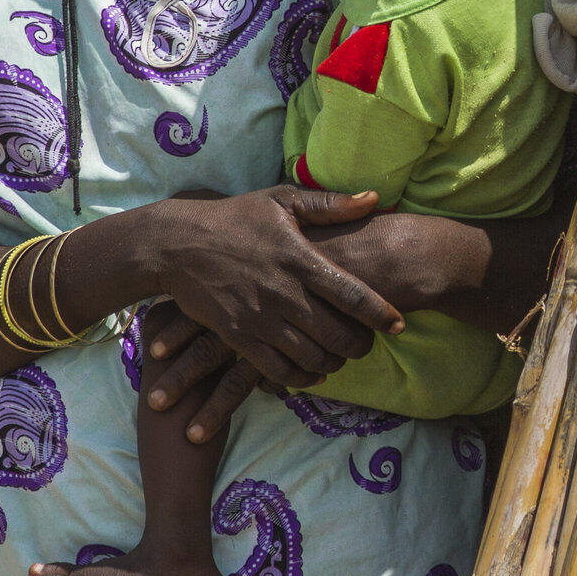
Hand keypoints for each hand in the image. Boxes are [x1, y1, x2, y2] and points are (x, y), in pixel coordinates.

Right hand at [132, 187, 399, 389]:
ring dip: (333, 363)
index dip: (381, 315)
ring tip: (340, 357)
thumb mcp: (282, 201)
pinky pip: (278, 370)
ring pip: (311, 357)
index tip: (399, 325)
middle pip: (337, 335)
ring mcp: (260, 319)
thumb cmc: (235, 219)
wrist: (177, 244)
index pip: (352, 295)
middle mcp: (284, 294)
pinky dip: (300, 376)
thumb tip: (376, 199)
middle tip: (367, 345)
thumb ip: (330, 205)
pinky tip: (310, 370)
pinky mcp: (239, 337)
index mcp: (300, 260)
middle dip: (360, 346)